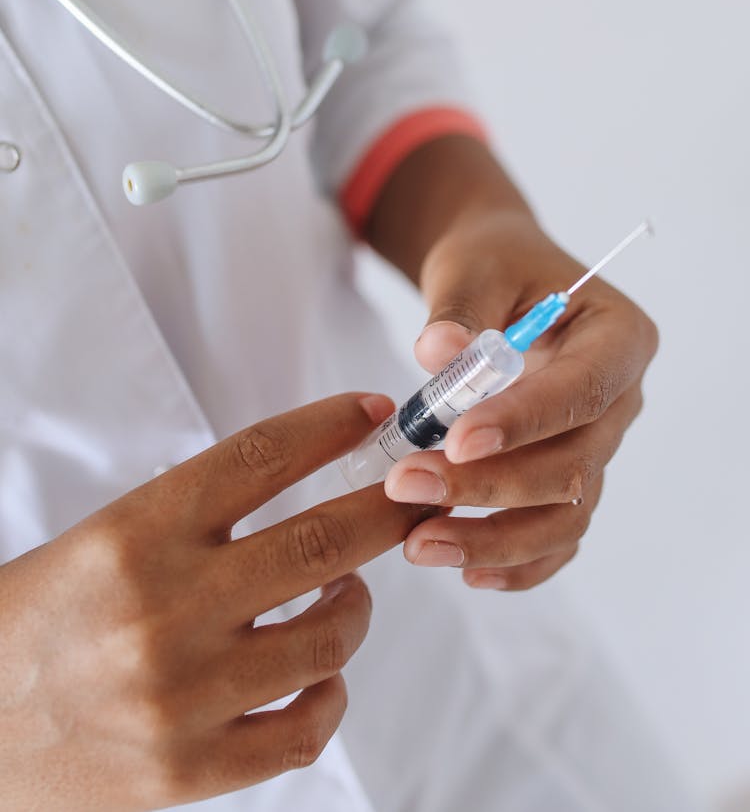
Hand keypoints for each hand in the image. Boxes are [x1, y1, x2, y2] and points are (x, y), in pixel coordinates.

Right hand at [0, 393, 422, 811]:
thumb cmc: (41, 618)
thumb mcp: (105, 538)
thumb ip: (200, 515)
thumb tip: (311, 475)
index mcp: (134, 535)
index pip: (259, 458)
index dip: (330, 426)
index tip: (374, 412)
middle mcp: (162, 609)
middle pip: (318, 543)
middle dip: (387, 511)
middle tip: (418, 494)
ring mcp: (179, 697)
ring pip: (328, 638)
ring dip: (359, 605)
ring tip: (349, 590)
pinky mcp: (187, 772)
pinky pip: (305, 729)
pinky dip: (330, 693)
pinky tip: (322, 672)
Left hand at [383, 207, 657, 589]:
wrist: (499, 279)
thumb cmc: (493, 264)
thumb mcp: (473, 268)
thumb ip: (459, 310)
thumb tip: (439, 354)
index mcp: (617, 337)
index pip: (582, 391)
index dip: (524, 423)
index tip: (456, 441)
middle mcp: (621, 399)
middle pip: (573, 465)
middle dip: (490, 485)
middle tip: (406, 485)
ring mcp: (598, 445)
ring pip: (566, 515)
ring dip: (495, 537)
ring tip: (419, 543)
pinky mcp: (569, 478)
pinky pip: (556, 536)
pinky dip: (516, 561)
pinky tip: (463, 567)